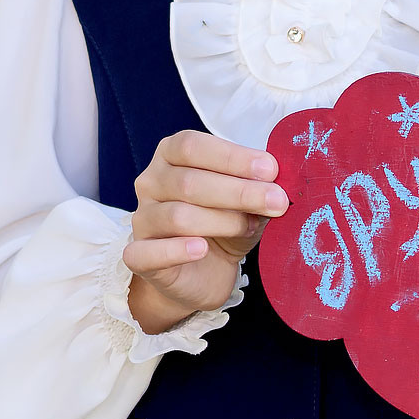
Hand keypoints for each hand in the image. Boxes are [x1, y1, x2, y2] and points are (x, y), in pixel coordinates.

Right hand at [123, 132, 285, 332]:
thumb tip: (279, 178)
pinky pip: (149, 252)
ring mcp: (142, 219)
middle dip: (239, 192)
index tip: (271, 170)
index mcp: (172, 155)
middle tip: (277, 201)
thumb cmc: (227, 223)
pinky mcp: (139, 256)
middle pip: (189, 182)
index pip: (192, 146)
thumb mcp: (247, 198)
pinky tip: (202, 249)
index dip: (232, 157)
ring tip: (250, 227)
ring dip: (223, 221)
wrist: (207, 272)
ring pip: (178, 216)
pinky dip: (177, 250)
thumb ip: (257, 183)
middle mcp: (151, 182)